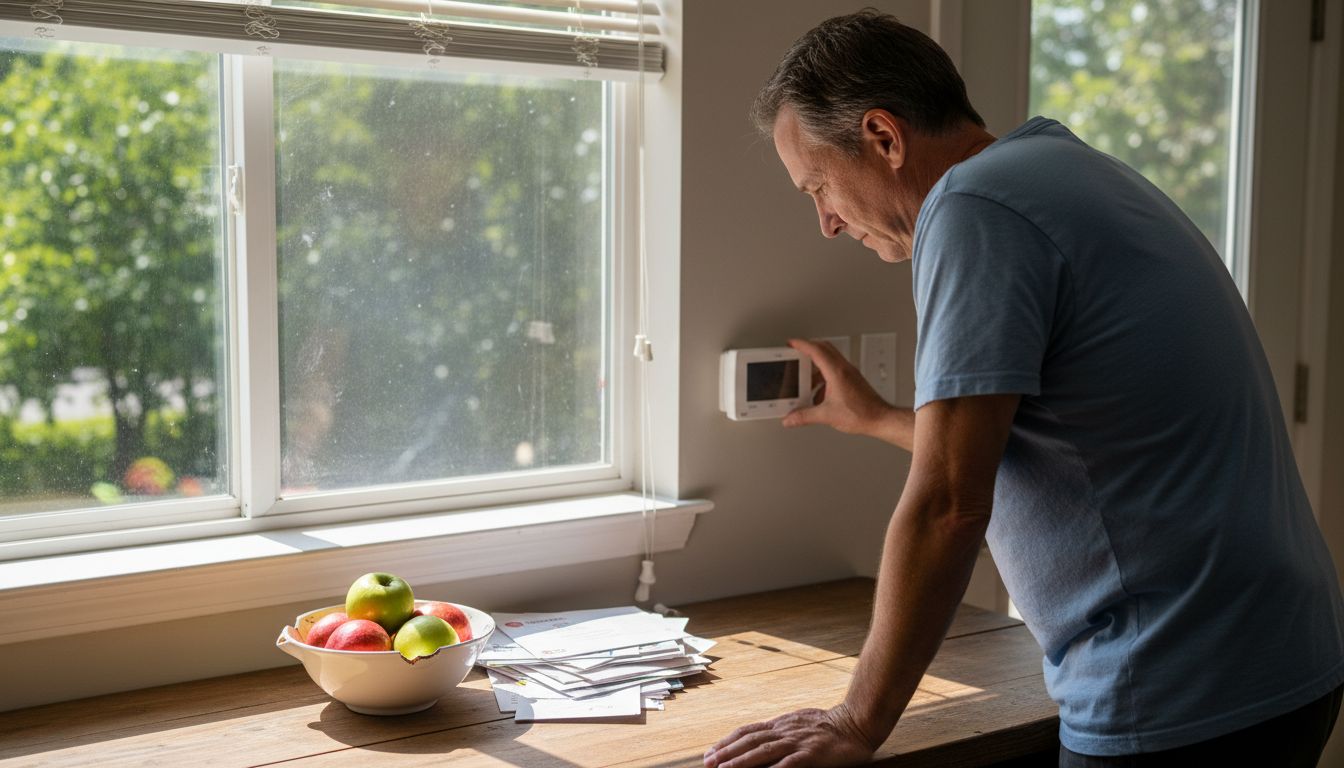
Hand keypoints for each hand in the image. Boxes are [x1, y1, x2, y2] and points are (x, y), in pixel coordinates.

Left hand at [703, 705, 876, 767]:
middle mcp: (785, 731)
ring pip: (764, 751)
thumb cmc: (827, 726)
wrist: (857, 722)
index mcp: (781, 724)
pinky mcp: (813, 754)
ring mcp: (798, 742)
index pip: (747, 732)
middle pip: (750, 741)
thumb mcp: (798, 724)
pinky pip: (791, 763)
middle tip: (707, 763)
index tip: (710, 753)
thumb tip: (757, 741)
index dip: (727, 742)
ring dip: (742, 761)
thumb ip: (779, 733)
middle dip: (727, 753)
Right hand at [782, 338, 895, 437]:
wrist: (880, 419)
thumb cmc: (862, 414)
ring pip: (830, 358)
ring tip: (806, 376)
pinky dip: (824, 375)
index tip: (791, 343)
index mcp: (837, 372)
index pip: (816, 350)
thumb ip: (805, 416)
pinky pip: (836, 369)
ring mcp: (850, 373)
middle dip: (808, 349)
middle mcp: (844, 369)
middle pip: (824, 348)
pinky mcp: (853, 380)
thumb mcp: (827, 416)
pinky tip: (819, 392)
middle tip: (797, 353)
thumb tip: (790, 418)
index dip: (801, 344)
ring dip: (816, 364)